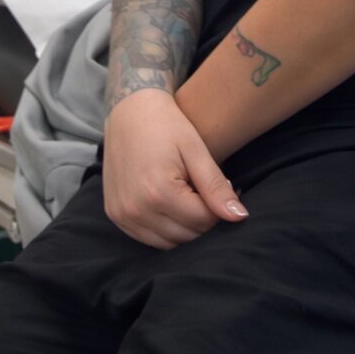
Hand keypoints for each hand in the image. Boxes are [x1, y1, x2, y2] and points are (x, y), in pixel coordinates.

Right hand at [101, 89, 248, 248]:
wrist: (130, 110)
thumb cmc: (166, 125)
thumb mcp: (196, 150)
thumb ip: (216, 187)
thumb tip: (240, 217)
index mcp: (159, 193)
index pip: (204, 221)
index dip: (219, 207)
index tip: (221, 187)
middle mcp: (136, 210)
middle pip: (187, 236)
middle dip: (203, 218)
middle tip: (205, 191)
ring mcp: (122, 215)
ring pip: (169, 243)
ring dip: (185, 227)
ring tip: (189, 196)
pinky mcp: (115, 216)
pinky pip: (149, 239)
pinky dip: (165, 229)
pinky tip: (171, 205)